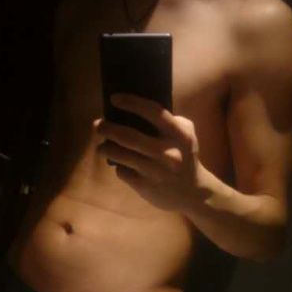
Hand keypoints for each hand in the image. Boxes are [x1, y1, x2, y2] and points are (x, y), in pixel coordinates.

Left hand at [94, 93, 203, 211]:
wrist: (193, 192)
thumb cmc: (185, 156)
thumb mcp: (186, 135)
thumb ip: (169, 121)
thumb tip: (134, 109)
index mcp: (179, 135)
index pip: (153, 112)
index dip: (131, 103)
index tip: (114, 99)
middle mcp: (168, 153)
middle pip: (128, 136)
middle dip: (107, 128)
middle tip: (97, 125)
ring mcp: (156, 171)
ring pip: (121, 155)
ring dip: (105, 148)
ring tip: (101, 146)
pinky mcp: (146, 187)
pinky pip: (123, 172)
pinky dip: (119, 167)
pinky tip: (120, 164)